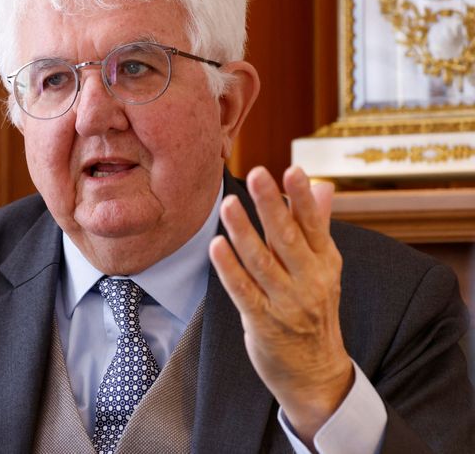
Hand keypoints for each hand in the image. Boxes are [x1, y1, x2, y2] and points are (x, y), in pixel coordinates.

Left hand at [209, 166, 352, 444]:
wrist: (317, 374)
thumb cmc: (316, 311)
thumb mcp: (325, 269)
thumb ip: (319, 226)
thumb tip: (324, 185)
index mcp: (325, 264)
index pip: (315, 225)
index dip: (303, 198)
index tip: (293, 169)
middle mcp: (309, 282)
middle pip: (288, 239)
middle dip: (271, 205)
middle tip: (257, 174)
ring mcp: (285, 304)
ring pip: (261, 262)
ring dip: (243, 232)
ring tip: (228, 204)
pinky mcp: (262, 323)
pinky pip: (243, 291)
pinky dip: (229, 269)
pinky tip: (217, 246)